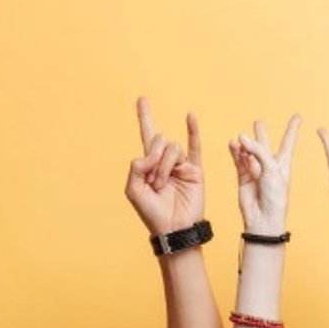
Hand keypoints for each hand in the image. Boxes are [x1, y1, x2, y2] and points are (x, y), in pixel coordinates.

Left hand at [125, 98, 205, 236]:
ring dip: (165, 167)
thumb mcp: (133, 190)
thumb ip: (136, 167)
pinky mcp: (195, 170)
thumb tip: (151, 153)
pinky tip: (190, 116)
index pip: (147, 135)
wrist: (173, 229)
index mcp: (149, 163)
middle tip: (154, 183)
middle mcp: (166, 161)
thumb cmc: (152, 213)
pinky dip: (192, 130)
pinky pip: (195, 146)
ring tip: (163, 186)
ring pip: (172, 148)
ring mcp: (181, 165)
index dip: (144, 117)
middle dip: (154, 160)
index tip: (142, 98)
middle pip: (159, 141)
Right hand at [229, 115, 300, 237]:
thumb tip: (239, 138)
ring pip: (248, 151)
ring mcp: (255, 170)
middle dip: (262, 134)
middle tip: (258, 122)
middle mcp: (269, 165)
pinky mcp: (243, 176)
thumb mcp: (272, 168)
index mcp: (283, 163)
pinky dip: (235, 151)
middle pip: (265, 144)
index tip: (298, 116)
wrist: (264, 217)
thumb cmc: (275, 196)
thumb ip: (257, 150)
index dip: (292, 128)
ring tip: (240, 137)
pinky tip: (232, 144)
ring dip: (245, 143)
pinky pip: (238, 160)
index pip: (288, 141)